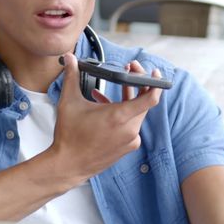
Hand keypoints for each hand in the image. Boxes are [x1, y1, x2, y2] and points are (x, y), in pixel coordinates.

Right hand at [47, 54, 161, 184]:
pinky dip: (122, 116)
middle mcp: (129, 130)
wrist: (68, 165)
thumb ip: (71, 76)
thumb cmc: (69, 136)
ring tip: (110, 90)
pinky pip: (131, 126)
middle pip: (143, 103)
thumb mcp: (69, 102)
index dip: (156, 83)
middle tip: (128, 72)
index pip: (150, 98)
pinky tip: (106, 108)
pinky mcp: (127, 148)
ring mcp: (130, 140)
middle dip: (136, 85)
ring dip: (127, 99)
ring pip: (136, 114)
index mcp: (119, 117)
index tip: (154, 73)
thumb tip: (68, 59)